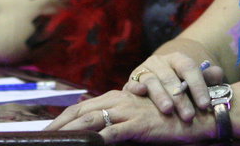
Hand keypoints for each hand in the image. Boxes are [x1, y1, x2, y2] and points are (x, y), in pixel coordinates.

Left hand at [47, 89, 216, 143]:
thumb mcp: (140, 117)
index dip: (63, 118)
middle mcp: (119, 100)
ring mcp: (127, 111)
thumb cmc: (168, 119)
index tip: (49, 129)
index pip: (82, 106)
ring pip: (89, 121)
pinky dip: (94, 141)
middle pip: (80, 111)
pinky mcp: (136, 125)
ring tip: (54, 141)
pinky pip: (110, 134)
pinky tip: (84, 145)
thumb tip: (100, 133)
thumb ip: (120, 121)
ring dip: (70, 132)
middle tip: (43, 136)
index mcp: (117, 97)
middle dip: (59, 124)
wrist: (196, 115)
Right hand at [123, 45, 224, 120]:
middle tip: (189, 116)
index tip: (205, 104)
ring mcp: (144, 70)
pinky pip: (132, 83)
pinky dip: (135, 87)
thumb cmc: (181, 85)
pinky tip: (141, 92)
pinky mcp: (132, 81)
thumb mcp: (194, 80)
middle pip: (170, 77)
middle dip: (180, 98)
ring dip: (160, 95)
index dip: (198, 86)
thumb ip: (207, 78)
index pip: (188, 67)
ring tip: (168, 110)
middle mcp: (159, 62)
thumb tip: (218, 73)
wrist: (157, 83)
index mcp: (177, 59)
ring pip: (152, 80)